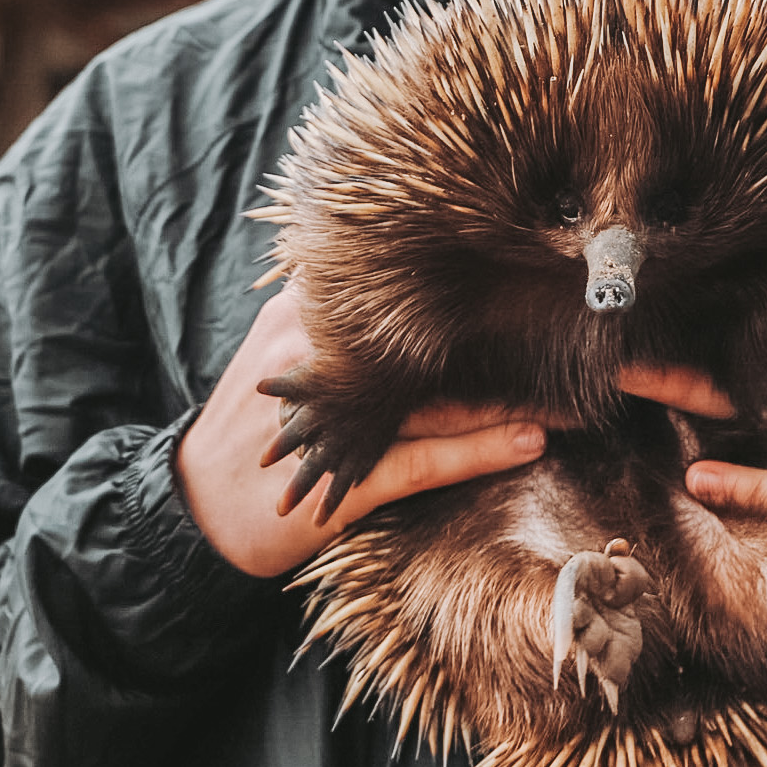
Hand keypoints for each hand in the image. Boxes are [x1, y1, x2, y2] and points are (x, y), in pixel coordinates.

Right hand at [178, 287, 546, 576]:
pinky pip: (430, 456)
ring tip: (573, 383)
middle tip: (562, 319)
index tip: (520, 261)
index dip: (460, 278)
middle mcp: (323, 358)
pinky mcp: (348, 474)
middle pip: (425, 338)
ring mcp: (335, 418)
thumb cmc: (251, 426)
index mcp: (304, 314)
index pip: (392, 286)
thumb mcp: (283, 350)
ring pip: (438, 397)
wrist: (193, 505)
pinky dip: (484, 446)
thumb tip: (395, 276)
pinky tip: (532, 438)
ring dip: (508, 392)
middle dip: (496, 334)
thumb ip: (333, 315)